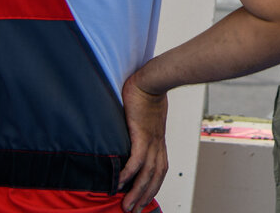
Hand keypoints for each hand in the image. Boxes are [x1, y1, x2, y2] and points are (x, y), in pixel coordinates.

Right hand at [118, 74, 168, 211]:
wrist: (152, 79)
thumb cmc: (148, 93)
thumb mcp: (146, 117)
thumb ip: (139, 128)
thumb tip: (130, 133)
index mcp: (158, 141)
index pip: (159, 170)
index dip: (153, 187)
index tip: (144, 200)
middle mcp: (157, 144)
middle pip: (154, 177)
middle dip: (144, 196)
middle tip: (134, 211)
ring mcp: (151, 140)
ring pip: (146, 173)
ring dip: (136, 191)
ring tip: (126, 205)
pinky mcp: (141, 134)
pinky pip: (136, 158)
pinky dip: (129, 172)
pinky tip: (120, 182)